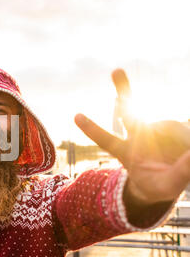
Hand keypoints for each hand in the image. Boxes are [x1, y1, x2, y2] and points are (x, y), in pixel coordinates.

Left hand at [74, 68, 189, 204]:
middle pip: (128, 111)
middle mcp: (138, 135)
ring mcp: (155, 128)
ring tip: (183, 156)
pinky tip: (185, 150)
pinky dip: (186, 142)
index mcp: (126, 152)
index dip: (92, 129)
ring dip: (180, 142)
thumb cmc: (159, 185)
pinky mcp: (173, 127)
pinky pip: (182, 131)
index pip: (107, 140)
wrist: (168, 179)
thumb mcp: (167, 186)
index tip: (76, 116)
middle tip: (116, 70)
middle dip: (123, 89)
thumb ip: (180, 172)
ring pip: (167, 126)